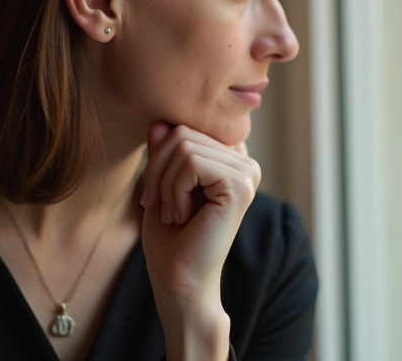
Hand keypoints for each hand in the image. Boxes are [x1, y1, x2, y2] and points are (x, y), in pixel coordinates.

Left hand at [140, 122, 260, 359]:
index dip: (160, 154)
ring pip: (183, 145)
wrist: (179, 282)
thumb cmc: (170, 239)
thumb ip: (163, 151)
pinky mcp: (241, 186)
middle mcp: (244, 161)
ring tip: (172, 213)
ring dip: (164, 182)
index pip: (185, 125)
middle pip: (182, 131)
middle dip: (156, 168)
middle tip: (157, 205)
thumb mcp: (160, 183)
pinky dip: (174, 190)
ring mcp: (247, 172)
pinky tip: (182, 215)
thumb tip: (161, 120)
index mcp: (229, 158)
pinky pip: (192, 163)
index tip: (155, 192)